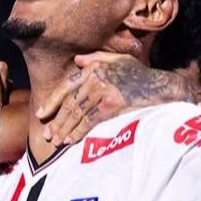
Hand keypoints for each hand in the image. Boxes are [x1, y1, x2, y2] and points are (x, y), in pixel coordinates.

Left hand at [36, 52, 198, 146]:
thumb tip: (78, 60)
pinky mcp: (111, 104)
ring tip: (56, 141)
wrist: (160, 87)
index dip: (52, 102)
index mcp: (94, 67)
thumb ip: (97, 59)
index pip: (67, 86)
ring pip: (77, 113)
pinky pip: (89, 121)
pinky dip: (78, 132)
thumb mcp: (119, 61)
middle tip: (48, 135)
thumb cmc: (141, 75)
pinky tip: (70, 140)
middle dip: (57, 121)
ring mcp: (103, 90)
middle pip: (70, 103)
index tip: (41, 114)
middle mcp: (95, 77)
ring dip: (65, 129)